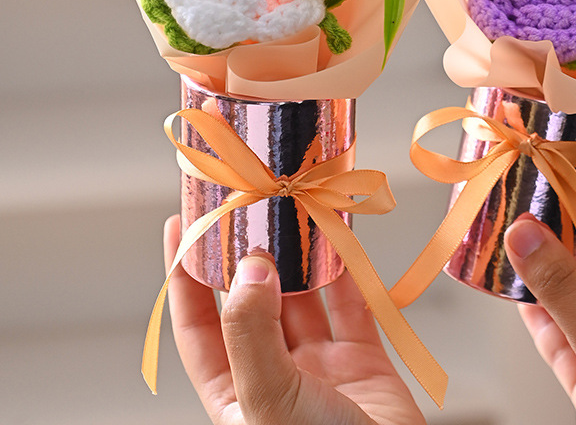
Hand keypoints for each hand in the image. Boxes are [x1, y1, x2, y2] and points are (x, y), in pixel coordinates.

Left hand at [163, 215, 425, 424]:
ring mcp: (319, 369)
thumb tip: (248, 267)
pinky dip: (346, 272)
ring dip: (298, 259)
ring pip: (302, 299)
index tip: (181, 226)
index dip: (185, 276)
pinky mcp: (363, 363)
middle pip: (253, 302)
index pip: (198, 326)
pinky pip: (351, 306)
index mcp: (236, 394)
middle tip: (248, 206)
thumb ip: (252, 332)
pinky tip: (339, 241)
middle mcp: (274, 375)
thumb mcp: (269, 399)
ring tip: (292, 213)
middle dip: (248, 255)